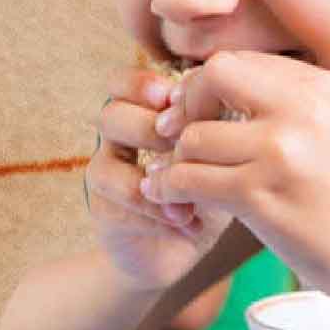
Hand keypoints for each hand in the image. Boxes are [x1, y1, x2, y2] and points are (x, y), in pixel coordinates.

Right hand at [85, 64, 234, 289]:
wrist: (184, 244)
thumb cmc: (206, 187)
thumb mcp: (216, 152)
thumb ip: (214, 126)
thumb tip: (226, 103)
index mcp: (139, 114)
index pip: (121, 84)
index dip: (139, 85)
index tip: (170, 97)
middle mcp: (116, 141)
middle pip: (110, 116)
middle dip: (147, 128)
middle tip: (182, 145)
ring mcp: (106, 177)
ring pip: (103, 166)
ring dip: (149, 179)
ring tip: (187, 195)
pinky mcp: (104, 213)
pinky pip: (117, 209)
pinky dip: (156, 216)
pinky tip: (188, 224)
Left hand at [140, 51, 329, 293]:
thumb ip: (289, 105)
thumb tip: (212, 85)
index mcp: (324, 87)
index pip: (240, 60)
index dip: (209, 86)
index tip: (203, 113)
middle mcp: (303, 110)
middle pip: (212, 74)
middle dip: (188, 103)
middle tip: (185, 135)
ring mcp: (281, 152)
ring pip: (192, 136)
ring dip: (180, 160)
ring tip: (188, 178)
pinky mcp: (261, 196)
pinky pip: (188, 179)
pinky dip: (171, 189)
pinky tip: (174, 199)